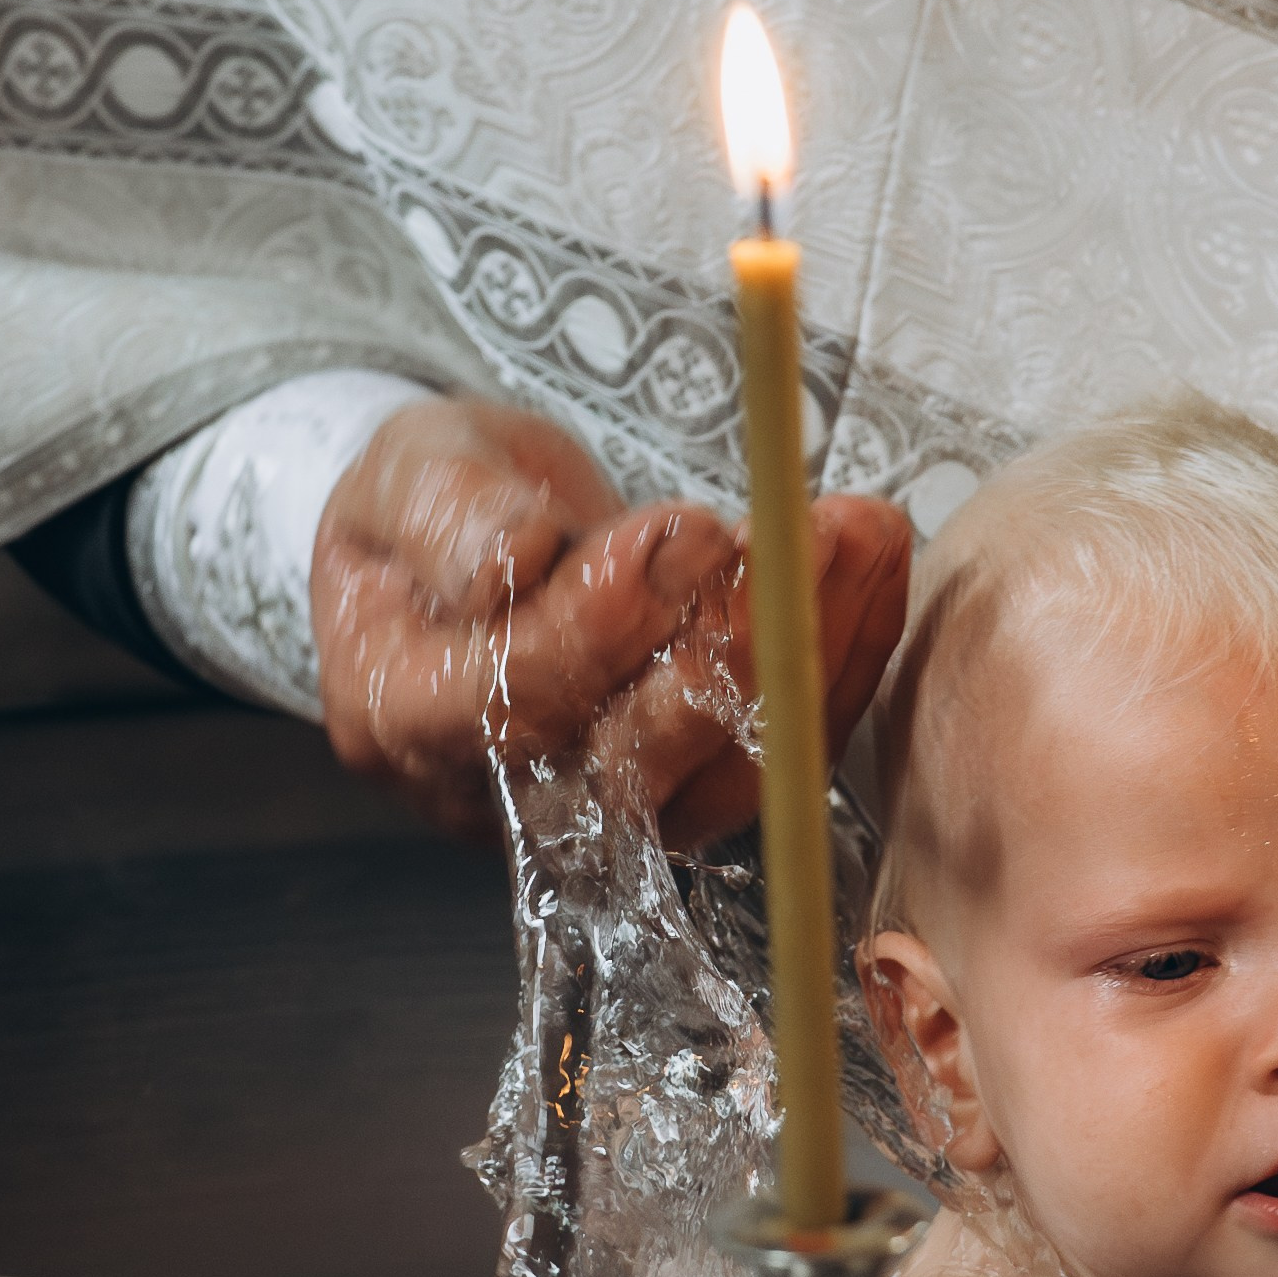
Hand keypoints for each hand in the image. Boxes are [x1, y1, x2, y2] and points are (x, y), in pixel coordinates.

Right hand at [309, 392, 909, 837]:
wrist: (475, 546)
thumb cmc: (436, 505)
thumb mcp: (409, 471)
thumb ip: (447, 513)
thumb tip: (513, 555)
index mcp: (404, 715)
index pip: (511, 701)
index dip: (605, 623)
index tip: (689, 526)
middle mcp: (507, 793)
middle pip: (632, 758)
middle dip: (732, 645)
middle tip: (802, 537)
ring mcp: (611, 805)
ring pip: (728, 766)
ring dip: (810, 648)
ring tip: (858, 532)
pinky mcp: (699, 787)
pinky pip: (785, 746)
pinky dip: (840, 652)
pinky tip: (873, 560)